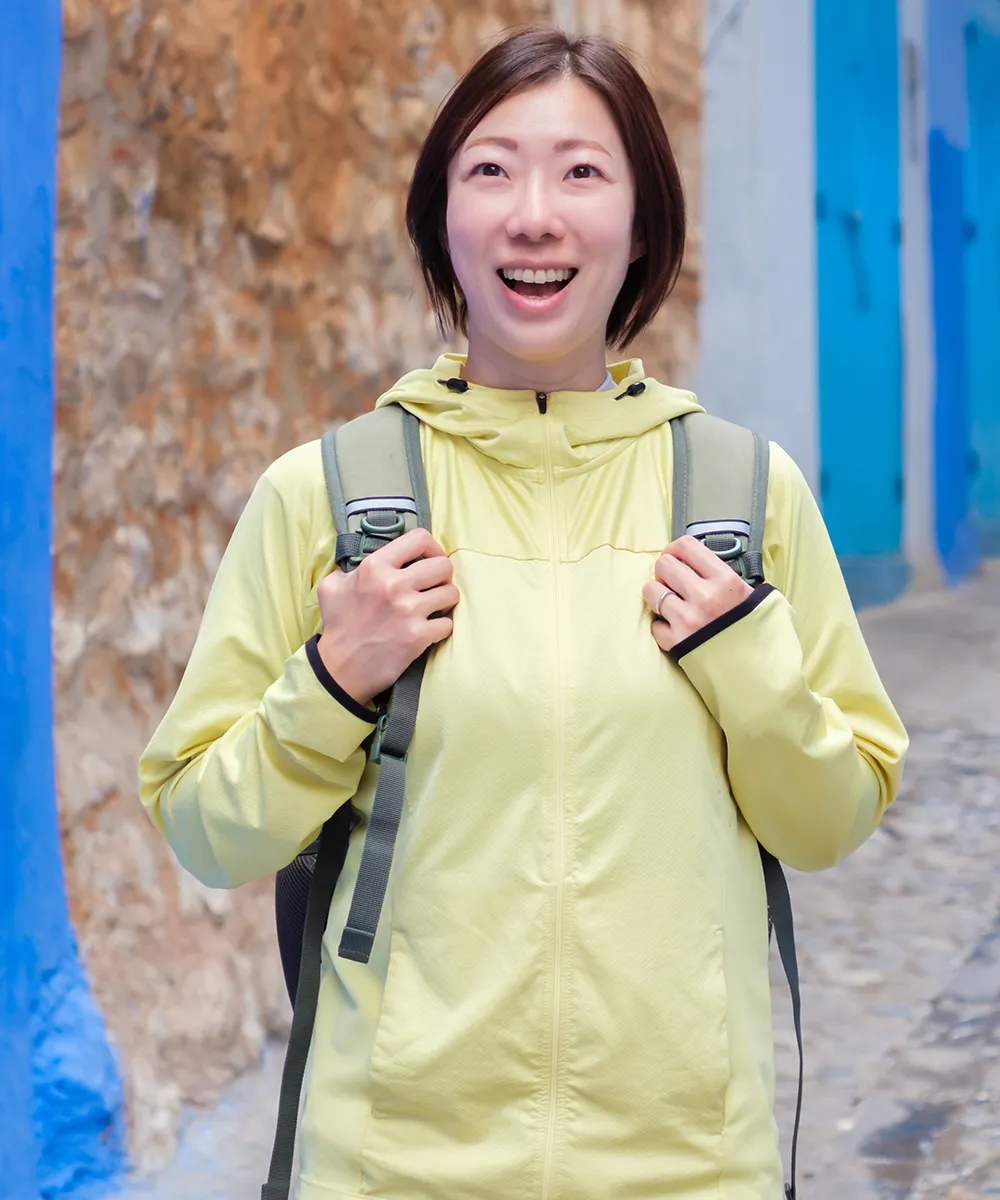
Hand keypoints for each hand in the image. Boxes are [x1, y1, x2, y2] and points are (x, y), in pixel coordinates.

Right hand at [316, 527, 458, 705]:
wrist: (339, 668)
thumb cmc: (337, 626)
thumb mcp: (332, 586)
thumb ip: (352, 568)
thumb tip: (366, 562)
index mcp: (375, 567)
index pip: (419, 538)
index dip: (431, 547)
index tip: (429, 559)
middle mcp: (393, 585)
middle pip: (443, 565)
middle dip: (443, 576)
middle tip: (434, 586)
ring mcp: (408, 610)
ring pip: (451, 593)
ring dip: (445, 601)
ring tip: (434, 608)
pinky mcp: (418, 636)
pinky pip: (448, 623)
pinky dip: (441, 627)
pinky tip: (429, 630)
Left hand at [642, 535, 752, 653]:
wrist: (761, 673)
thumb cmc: (758, 634)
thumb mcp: (755, 597)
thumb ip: (728, 578)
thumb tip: (703, 566)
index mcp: (725, 580)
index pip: (686, 546)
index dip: (675, 549)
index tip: (676, 557)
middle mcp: (704, 596)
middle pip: (663, 564)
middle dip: (665, 572)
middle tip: (673, 582)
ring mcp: (688, 619)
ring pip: (650, 590)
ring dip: (658, 595)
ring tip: (670, 603)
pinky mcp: (676, 642)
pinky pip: (654, 625)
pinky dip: (662, 627)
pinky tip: (675, 629)